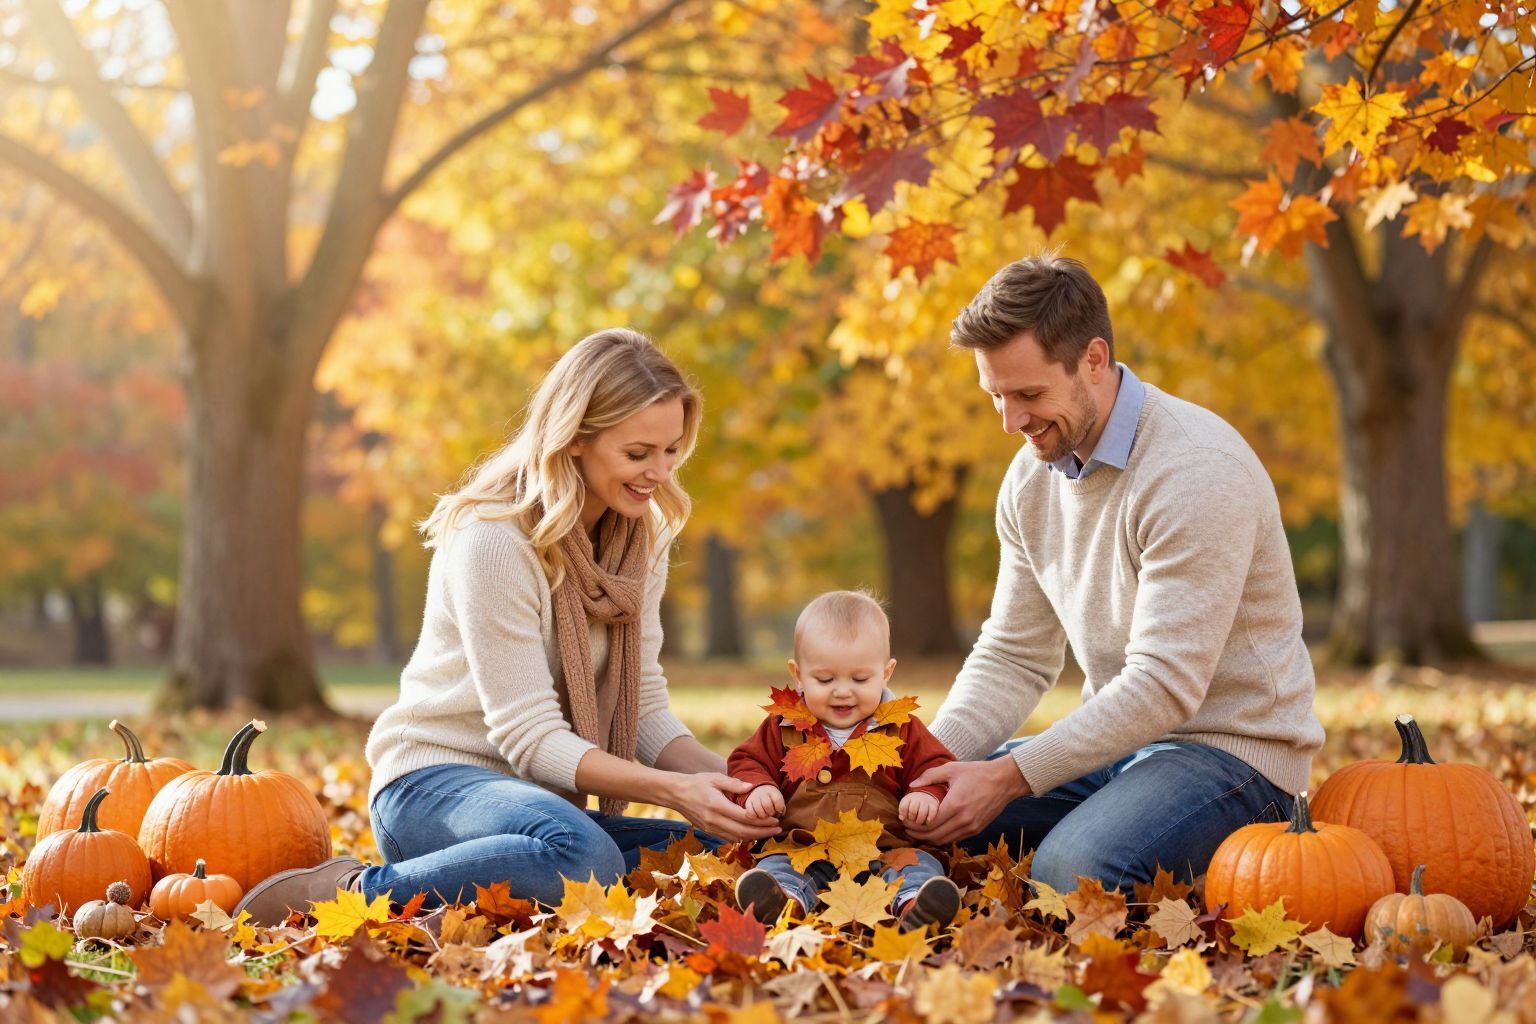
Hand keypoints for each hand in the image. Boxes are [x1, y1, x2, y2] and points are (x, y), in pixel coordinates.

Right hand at [664, 773, 783, 842]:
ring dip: (754, 837)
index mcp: (717, 806)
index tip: (774, 819)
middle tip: (777, 830)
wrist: (675, 793)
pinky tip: (752, 833)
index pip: (744, 818)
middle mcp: (714, 820)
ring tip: (768, 832)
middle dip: (762, 832)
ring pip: (737, 838)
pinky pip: (729, 838)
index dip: (761, 821)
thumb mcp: (715, 778)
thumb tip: (751, 787)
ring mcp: (710, 828)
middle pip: (743, 831)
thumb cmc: (697, 783)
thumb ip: (734, 784)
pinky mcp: (708, 831)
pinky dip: (742, 837)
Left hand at [898, 791, 938, 827]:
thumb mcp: (905, 806)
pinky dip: (929, 818)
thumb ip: (902, 812)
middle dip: (911, 818)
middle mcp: (917, 799)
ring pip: (922, 812)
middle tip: (912, 820)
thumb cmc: (912, 805)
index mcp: (908, 798)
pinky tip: (927, 822)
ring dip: (919, 820)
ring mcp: (926, 802)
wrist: (925, 796)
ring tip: (918, 822)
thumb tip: (901, 818)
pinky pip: (932, 812)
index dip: (903, 814)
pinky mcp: (934, 805)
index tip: (905, 817)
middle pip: (913, 810)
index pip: (903, 807)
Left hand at [905, 758, 1031, 846]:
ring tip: (919, 832)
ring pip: (945, 840)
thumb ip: (930, 776)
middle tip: (908, 829)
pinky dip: (943, 838)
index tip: (905, 821)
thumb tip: (912, 785)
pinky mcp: (977, 829)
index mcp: (955, 805)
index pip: (929, 824)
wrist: (1005, 781)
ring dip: (930, 839)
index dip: (914, 825)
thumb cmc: (978, 773)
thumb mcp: (952, 769)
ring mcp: (972, 827)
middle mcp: (963, 820)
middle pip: (935, 836)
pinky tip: (936, 831)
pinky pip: (956, 839)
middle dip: (918, 835)